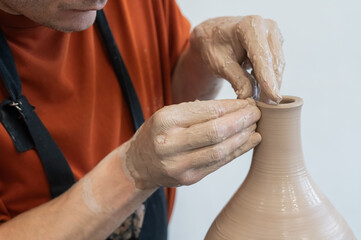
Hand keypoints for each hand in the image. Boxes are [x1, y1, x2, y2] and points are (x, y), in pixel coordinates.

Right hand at [120, 98, 260, 188]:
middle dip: (241, 120)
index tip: (247, 101)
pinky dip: (237, 151)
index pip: (207, 111)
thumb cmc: (157, 134)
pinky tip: (249, 141)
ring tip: (255, 126)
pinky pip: (218, 163)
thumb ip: (197, 112)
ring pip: (220, 150)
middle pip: (215, 131)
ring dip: (242, 137)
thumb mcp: (168, 115)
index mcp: (165, 120)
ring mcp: (179, 164)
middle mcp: (170, 143)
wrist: (139, 164)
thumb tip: (235, 106)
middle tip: (256, 112)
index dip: (232, 106)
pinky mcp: (189, 179)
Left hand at [190, 15, 284, 103]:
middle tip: (266, 107)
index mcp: (250, 26)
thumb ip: (236, 78)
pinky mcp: (276, 45)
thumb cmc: (213, 45)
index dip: (268, 79)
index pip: (262, 57)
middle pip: (275, 62)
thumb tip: (250, 97)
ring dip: (272, 84)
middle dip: (272, 86)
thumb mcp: (219, 63)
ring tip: (262, 102)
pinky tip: (261, 91)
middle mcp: (267, 27)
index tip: (273, 98)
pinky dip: (269, 80)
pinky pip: (275, 66)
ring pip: (278, 66)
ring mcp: (274, 35)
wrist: (214, 34)